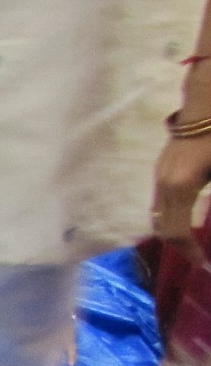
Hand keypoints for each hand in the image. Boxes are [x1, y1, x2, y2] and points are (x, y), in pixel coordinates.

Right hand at [152, 132, 210, 268]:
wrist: (206, 99)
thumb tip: (208, 220)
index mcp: (181, 187)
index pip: (179, 233)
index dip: (191, 253)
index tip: (205, 266)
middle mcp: (163, 185)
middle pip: (163, 228)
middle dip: (181, 246)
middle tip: (200, 256)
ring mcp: (159, 175)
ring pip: (159, 215)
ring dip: (175, 230)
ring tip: (194, 239)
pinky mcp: (162, 167)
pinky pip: (162, 201)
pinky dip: (174, 214)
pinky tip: (191, 212)